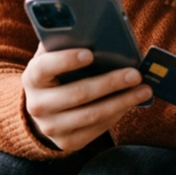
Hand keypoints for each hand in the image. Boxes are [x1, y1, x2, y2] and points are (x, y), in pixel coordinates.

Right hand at [22, 44, 153, 151]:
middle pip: (77, 94)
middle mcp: (37, 105)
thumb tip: (92, 31)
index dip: (66, 60)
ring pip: (92, 114)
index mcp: (31, 78)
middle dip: (110, 83)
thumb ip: (64, 45)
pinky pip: (97, 129)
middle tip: (135, 74)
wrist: (41, 108)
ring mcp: (51, 127)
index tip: (90, 54)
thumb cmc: (54, 74)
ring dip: (121, 101)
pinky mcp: (67, 142)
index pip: (45, 68)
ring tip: (143, 90)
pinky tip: (130, 102)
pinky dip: (117, 114)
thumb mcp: (52, 58)